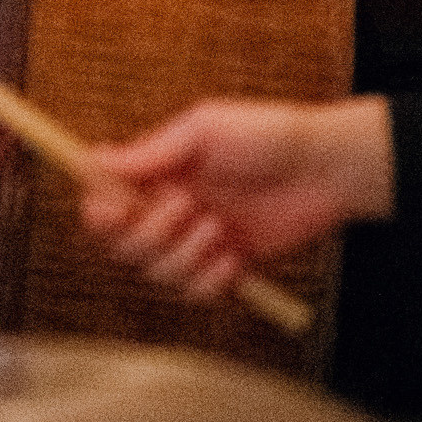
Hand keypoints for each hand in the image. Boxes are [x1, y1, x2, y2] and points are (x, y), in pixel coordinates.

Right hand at [80, 96, 394, 302]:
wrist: (325, 169)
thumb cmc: (268, 135)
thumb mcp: (205, 129)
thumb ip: (153, 152)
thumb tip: (97, 160)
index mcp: (159, 173)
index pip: (106, 200)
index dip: (100, 211)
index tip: (112, 210)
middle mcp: (171, 210)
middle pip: (124, 245)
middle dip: (148, 233)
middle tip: (184, 206)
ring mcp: (197, 241)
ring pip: (158, 273)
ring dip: (183, 254)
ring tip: (218, 227)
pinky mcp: (226, 267)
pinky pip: (196, 292)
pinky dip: (209, 280)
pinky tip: (234, 258)